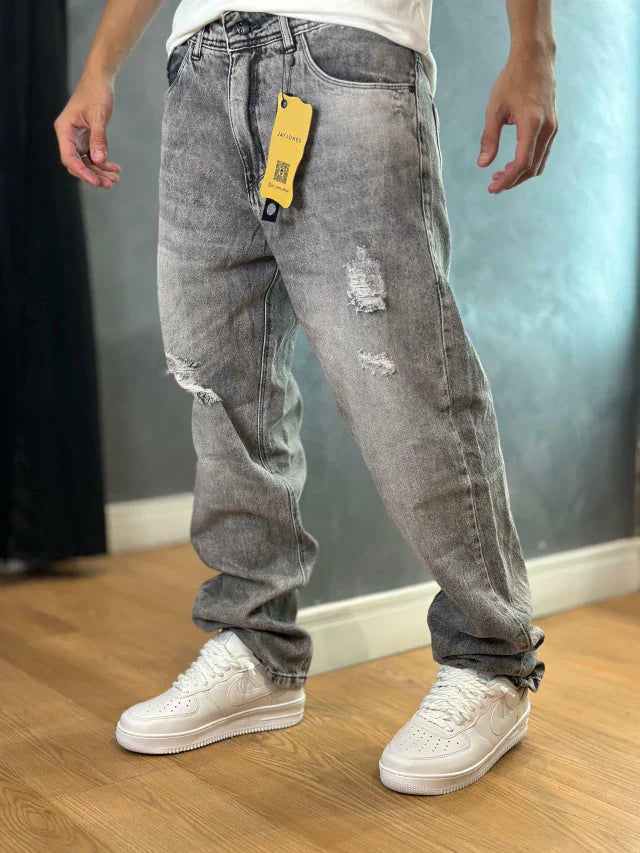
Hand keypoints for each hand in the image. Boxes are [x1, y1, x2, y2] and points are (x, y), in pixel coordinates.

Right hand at [54, 73, 120, 188]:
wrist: (99, 80)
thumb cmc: (95, 93)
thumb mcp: (98, 116)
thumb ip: (98, 138)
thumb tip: (99, 160)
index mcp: (64, 130)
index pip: (69, 157)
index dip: (82, 172)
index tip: (96, 181)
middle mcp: (68, 136)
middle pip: (77, 163)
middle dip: (93, 174)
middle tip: (109, 183)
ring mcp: (76, 138)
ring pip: (86, 162)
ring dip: (100, 171)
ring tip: (115, 178)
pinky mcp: (86, 138)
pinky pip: (92, 155)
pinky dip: (103, 163)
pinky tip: (114, 168)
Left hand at [477, 45, 557, 192]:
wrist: (535, 58)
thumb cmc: (512, 80)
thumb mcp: (494, 109)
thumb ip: (489, 138)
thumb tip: (483, 165)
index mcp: (532, 124)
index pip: (522, 163)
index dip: (507, 180)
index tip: (493, 188)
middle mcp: (547, 128)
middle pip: (532, 167)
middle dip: (513, 180)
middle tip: (493, 184)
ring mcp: (553, 127)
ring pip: (539, 163)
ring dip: (521, 174)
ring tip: (500, 175)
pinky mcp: (553, 126)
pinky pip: (542, 153)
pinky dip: (528, 163)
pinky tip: (512, 163)